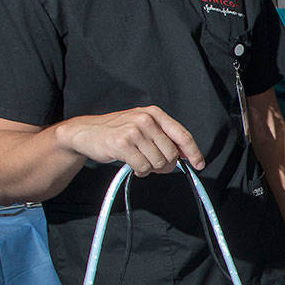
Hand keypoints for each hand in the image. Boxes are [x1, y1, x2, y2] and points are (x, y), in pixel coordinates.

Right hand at [58, 105, 203, 175]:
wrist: (85, 132)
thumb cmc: (117, 132)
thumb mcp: (143, 127)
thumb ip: (164, 138)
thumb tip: (185, 156)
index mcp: (155, 113)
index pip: (182, 135)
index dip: (193, 152)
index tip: (199, 164)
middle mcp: (146, 119)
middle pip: (171, 154)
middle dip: (165, 165)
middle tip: (153, 165)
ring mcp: (134, 130)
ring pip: (158, 162)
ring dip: (150, 168)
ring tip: (139, 161)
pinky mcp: (122, 143)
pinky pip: (143, 167)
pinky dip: (140, 171)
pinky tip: (132, 165)